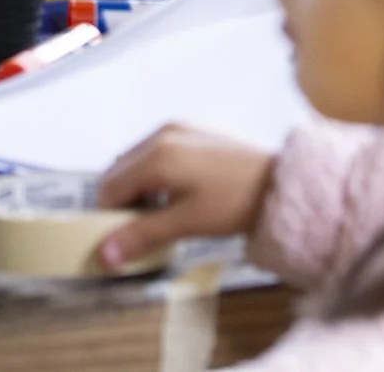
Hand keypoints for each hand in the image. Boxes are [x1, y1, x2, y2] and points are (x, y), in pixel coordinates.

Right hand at [94, 125, 275, 270]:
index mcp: (157, 155)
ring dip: (138, 185)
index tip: (119, 238)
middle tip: (140, 228)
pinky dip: (156, 171)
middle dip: (122, 200)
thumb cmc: (234, 202)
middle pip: (120, 170)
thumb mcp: (185, 224)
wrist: (279, 183)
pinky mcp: (195, 130)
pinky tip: (177, 192)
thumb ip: (141, 236)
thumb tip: (104, 255)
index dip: (109, 216)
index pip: (110, 187)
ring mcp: (180, 127)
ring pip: (138, 159)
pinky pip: (159, 149)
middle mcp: (164, 133)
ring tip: (161, 212)